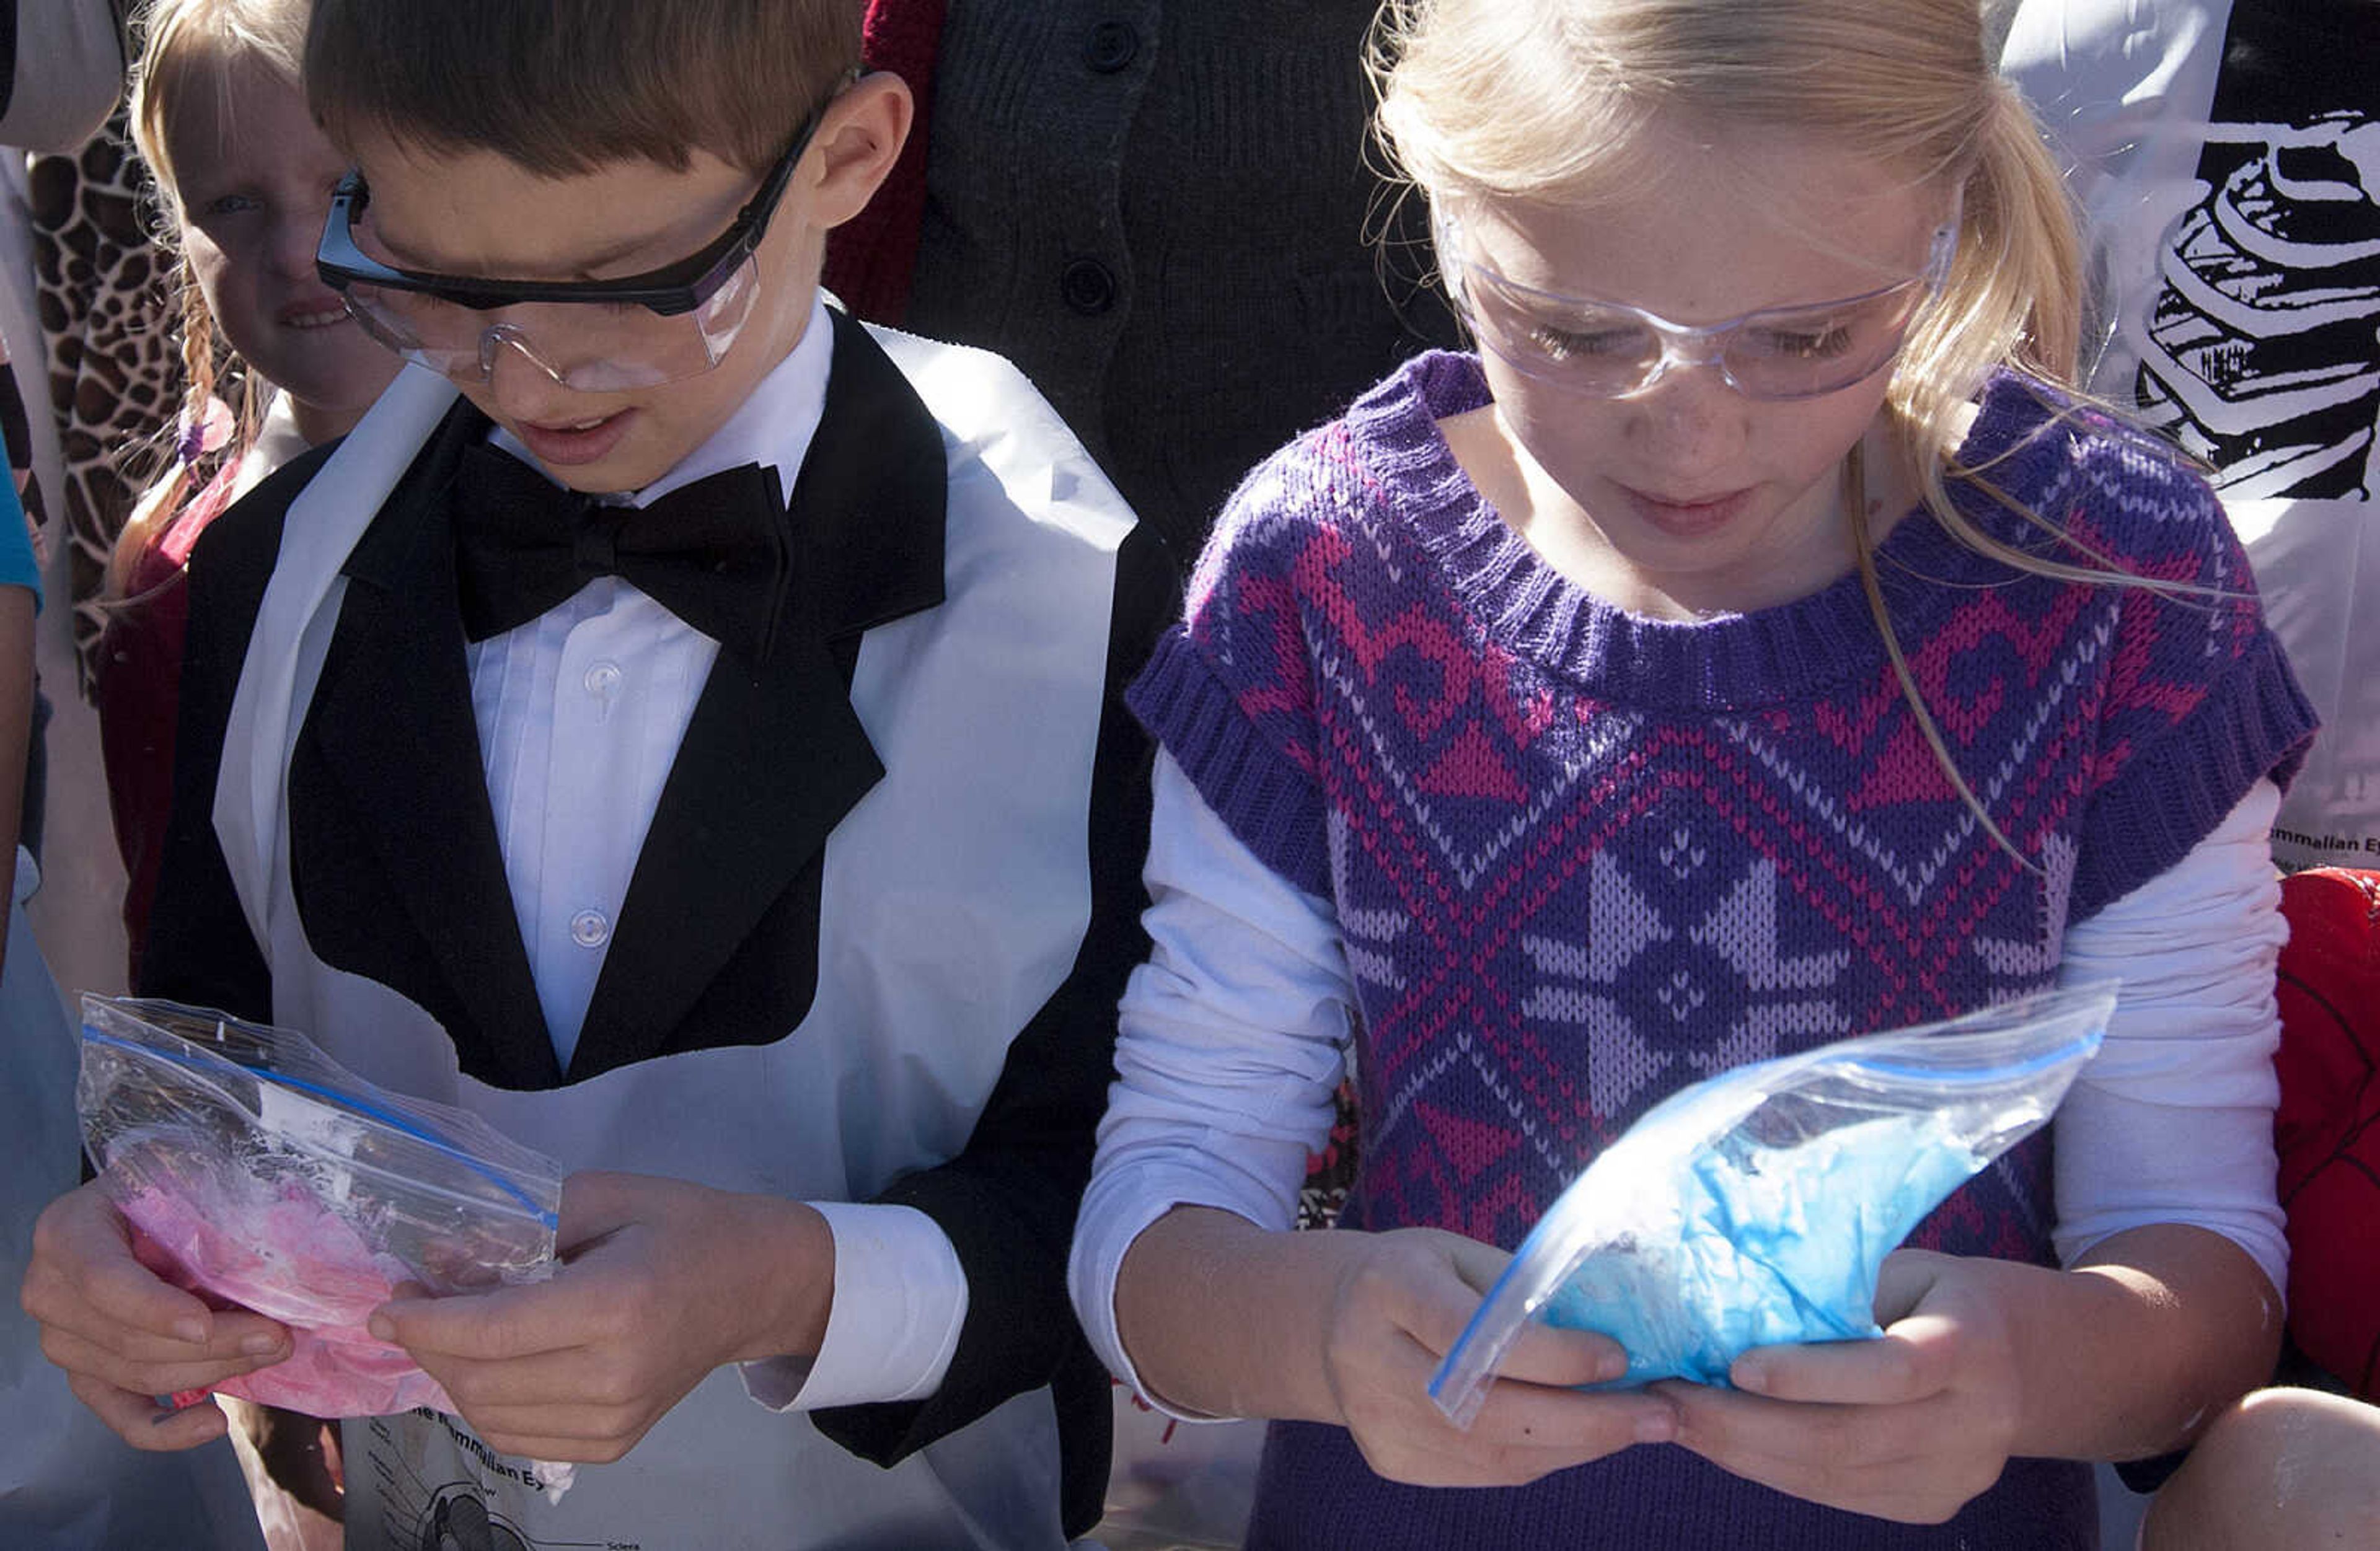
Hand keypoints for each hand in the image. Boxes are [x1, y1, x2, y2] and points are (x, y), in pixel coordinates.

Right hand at [20, 1178, 292, 1448]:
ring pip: (137, 1374)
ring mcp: (61, 1339)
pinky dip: (165, 1428)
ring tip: (271, 1352)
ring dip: (212, 1370)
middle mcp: (49, 1290)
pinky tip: (212, 1423)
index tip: (204, 1325)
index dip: (153, 1308)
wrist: (133, 1208)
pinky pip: (120, 1414)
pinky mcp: (84, 1374)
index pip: (103, 1281)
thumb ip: (203, 1202)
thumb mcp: (178, 1172)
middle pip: (130, 1337)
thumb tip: (268, 1249)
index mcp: (66, 1232)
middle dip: (214, 1342)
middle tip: (280, 1334)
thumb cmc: (161, 1186)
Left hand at [370, 1171, 834, 1462]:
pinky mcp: (615, 1443)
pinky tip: (485, 1368)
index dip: (424, 1324)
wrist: (757, 1284)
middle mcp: (615, 1374)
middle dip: (429, 1348)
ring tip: (446, 1336)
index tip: (383, 1306)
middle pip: (482, 1381)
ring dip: (451, 1378)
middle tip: (411, 1309)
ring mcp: (616, 1418)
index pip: (492, 1332)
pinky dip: (485, 1407)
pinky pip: (520, 1439)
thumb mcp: (608, 1195)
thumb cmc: (683, 1226)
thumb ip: (524, 1222)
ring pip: (492, 1418)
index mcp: (615, 1305)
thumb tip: (441, 1260)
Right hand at [1320, 1227, 1676, 1486]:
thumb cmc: (1416, 1276)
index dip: (1551, 1355)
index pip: (1473, 1336)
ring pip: (1492, 1452)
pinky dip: (1545, 1457)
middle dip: (1586, 1419)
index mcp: (1387, 1290)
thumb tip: (1617, 1320)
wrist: (1328, 1323)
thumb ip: (1522, 1286)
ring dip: (1578, 1444)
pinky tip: (1585, 1436)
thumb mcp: (1459, 1253)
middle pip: (1487, 1410)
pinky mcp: (1390, 1462)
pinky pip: (1484, 1472)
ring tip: (1640, 1425)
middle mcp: (1370, 1361)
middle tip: (1660, 1414)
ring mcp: (1376, 1422)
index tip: (1619, 1357)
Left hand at [1659, 1248, 2024, 1523]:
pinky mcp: (1931, 1505)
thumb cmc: (1936, 1294)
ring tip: (1677, 1419)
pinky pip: (1836, 1495)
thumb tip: (1726, 1297)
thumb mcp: (1899, 1270)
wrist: (2025, 1359)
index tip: (1735, 1364)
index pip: (1892, 1372)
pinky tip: (1720, 1441)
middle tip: (1668, 1399)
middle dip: (1743, 1425)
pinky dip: (1768, 1468)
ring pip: (1831, 1477)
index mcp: (1972, 1344)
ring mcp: (1957, 1475)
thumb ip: (1835, 1288)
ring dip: (1741, 1452)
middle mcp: (1976, 1421)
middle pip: (1847, 1439)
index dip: (1810, 1374)